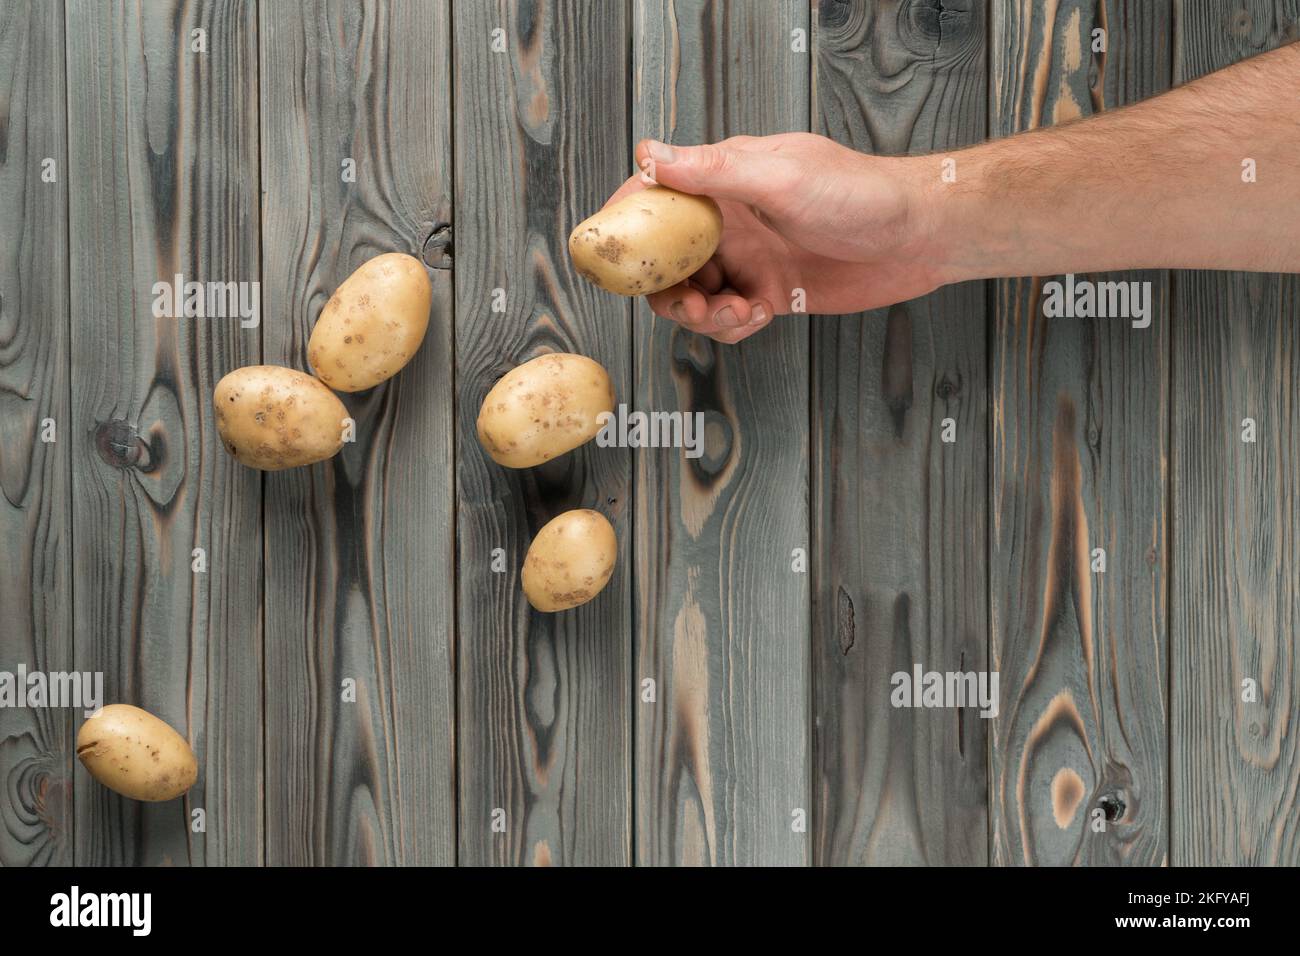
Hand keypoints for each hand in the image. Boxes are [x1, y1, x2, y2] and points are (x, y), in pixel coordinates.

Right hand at [602, 133, 942, 342]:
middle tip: (689, 306)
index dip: (624, 223)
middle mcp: (730, 219)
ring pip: (693, 295)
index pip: (655, 194)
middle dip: (665, 289)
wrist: (920, 237)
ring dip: (700, 314)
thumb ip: (713, 170)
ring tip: (733, 314)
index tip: (607, 257)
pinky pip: (727, 318)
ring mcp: (749, 257)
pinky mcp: (769, 292)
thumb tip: (649, 156)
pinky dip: (731, 327)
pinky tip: (757, 317)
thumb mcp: (781, 177)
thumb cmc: (861, 195)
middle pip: (665, 258)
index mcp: (725, 179)